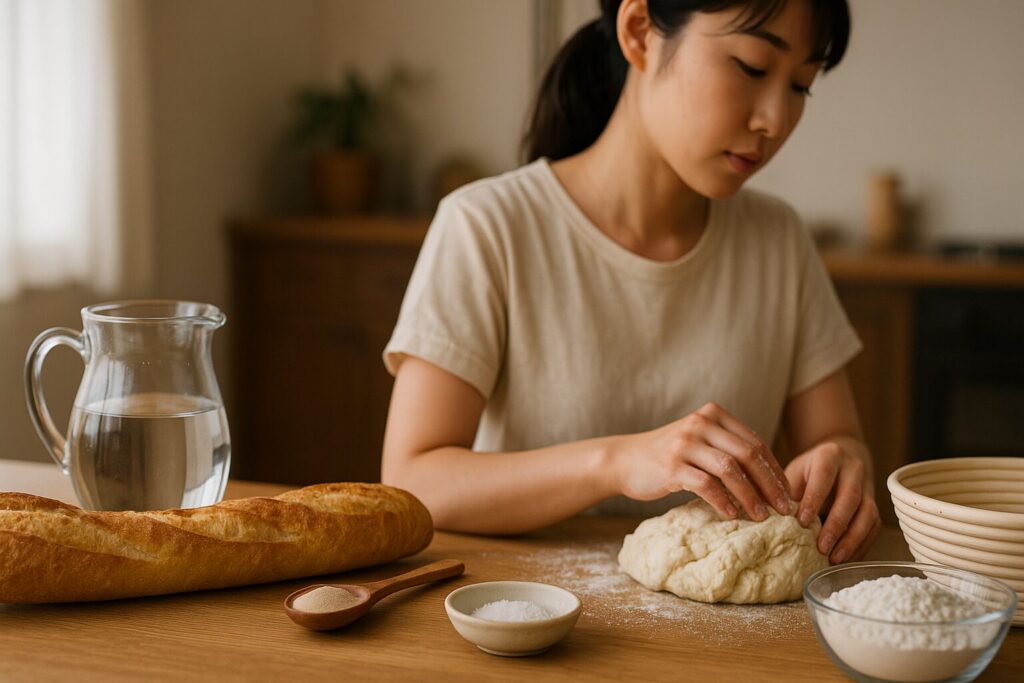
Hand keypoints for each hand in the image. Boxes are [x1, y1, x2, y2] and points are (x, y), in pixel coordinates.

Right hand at [610, 402, 791, 521]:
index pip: (754, 442)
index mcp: (713, 415)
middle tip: (783, 509)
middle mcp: (700, 424)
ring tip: (761, 516)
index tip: (786, 494)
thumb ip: (727, 448)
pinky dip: (722, 501)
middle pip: (747, 454)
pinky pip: (705, 484)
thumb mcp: (699, 441)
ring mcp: (685, 444)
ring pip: (729, 469)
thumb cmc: (668, 455)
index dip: (774, 470)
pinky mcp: (671, 466)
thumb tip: (769, 479)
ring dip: (750, 495)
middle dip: (769, 484)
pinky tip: (731, 514)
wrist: (625, 459)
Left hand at [784, 439, 880, 563]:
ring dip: (852, 539)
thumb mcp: (796, 472)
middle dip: (836, 525)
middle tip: (821, 548)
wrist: (839, 458)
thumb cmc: (809, 470)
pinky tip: (846, 558)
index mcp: (829, 455)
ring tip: (835, 558)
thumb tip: (771, 519)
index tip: (803, 523)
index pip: (824, 476)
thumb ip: (787, 492)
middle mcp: (853, 469)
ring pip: (868, 514)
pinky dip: (861, 544)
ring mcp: (868, 487)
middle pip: (850, 497)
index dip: (814, 500)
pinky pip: (874, 526)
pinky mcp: (875, 504)